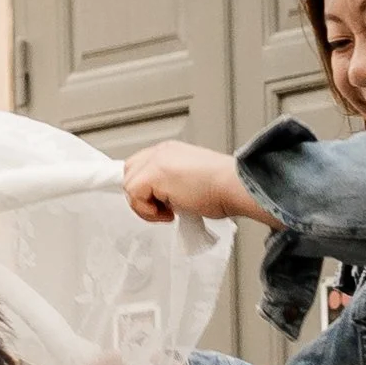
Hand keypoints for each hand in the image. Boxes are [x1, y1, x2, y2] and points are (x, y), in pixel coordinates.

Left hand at [122, 140, 270, 227]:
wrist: (235, 187)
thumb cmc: (224, 189)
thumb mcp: (192, 182)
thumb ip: (172, 184)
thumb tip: (161, 199)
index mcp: (170, 151)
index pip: (141, 166)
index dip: (145, 187)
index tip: (156, 203)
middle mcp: (161, 152)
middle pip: (130, 173)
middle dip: (141, 195)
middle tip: (164, 209)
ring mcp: (156, 161)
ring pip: (130, 186)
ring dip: (147, 206)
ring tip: (171, 211)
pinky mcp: (153, 174)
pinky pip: (134, 195)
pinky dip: (148, 211)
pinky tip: (169, 213)